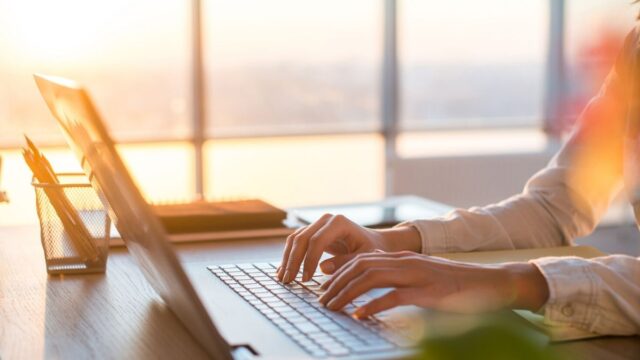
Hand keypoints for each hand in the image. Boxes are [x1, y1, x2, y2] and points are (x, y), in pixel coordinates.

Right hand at [277, 214, 420, 282]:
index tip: (306, 279)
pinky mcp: (313, 232)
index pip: (317, 241)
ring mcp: (318, 224)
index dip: (308, 260)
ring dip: (287, 259)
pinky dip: (289, 256)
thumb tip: (322, 268)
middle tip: (288, 281)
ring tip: (283, 279)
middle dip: (293, 261)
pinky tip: (284, 272)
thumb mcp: (365, 258)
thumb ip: (346, 262)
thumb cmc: (372, 250)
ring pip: (295, 239)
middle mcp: (326, 220)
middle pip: (302, 239)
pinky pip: (296, 242)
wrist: (374, 242)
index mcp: (339, 223)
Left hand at [317, 252, 548, 317]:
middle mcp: (406, 261)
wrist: (491, 283)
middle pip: (360, 266)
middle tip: (321, 299)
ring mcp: (416, 274)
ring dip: (347, 292)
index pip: (362, 259)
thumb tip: (374, 291)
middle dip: (336, 282)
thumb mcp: (422, 279)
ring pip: (371, 277)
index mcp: (402, 258)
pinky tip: (359, 315)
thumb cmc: (456, 285)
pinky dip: (373, 305)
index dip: (339, 271)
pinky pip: (394, 296)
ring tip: (333, 306)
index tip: (323, 285)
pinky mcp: (427, 291)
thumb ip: (399, 281)